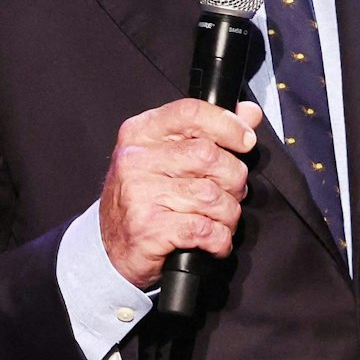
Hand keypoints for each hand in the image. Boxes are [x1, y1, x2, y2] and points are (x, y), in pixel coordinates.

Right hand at [99, 98, 262, 288]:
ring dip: (228, 214)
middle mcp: (136, 159)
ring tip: (220, 219)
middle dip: (234, 179)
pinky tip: (213, 241)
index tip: (246, 140)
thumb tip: (249, 113)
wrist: (110, 246)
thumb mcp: (170, 156)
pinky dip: (220, 239)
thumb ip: (210, 132)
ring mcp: (140, 193)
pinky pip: (205, 229)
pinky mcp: (148, 228)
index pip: (191, 112)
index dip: (227, 124)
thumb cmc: (145, 198)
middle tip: (230, 192)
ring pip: (212, 196)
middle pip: (209, 155)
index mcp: (141, 133)